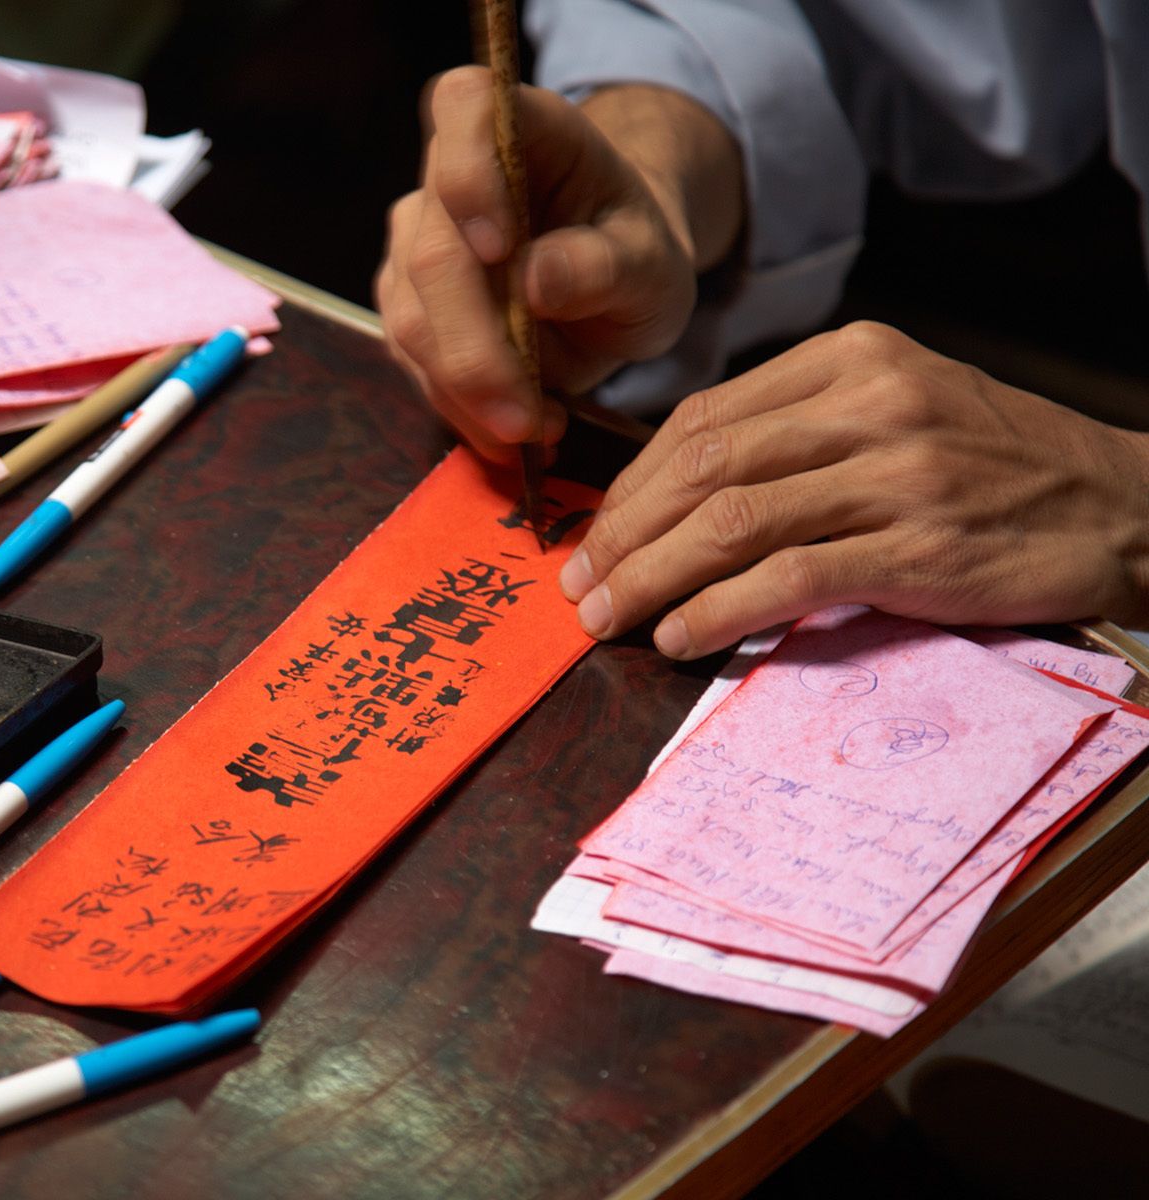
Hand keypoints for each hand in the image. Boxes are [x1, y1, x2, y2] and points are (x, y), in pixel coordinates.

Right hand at [376, 72, 741, 459]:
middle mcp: (448, 176)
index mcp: (518, 126)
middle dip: (474, 348)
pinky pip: (414, 362)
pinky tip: (510, 428)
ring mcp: (417, 242)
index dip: (469, 175)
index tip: (499, 246)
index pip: (464, 110)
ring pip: (412, 322)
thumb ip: (603, 263)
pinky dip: (460, 406)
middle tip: (527, 418)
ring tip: (535, 430)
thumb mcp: (651, 259)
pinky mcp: (407, 304)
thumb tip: (535, 282)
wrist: (613, 281)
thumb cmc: (634, 250)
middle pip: (432, 254)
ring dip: (467, 392)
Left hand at [560, 321, 1148, 656]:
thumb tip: (680, 487)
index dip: (631, 484)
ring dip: (650, 578)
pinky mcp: (919, 546)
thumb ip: (799, 429)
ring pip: (729, 521)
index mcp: (851, 358)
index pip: (702, 418)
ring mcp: (896, 473)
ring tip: (606, 618)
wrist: (1129, 506)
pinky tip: (678, 636)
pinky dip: (718, 611)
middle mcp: (869, 403)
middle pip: (702, 467)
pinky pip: (788, 578)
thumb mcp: (900, 407)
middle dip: (623, 535)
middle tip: (578, 585)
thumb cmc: (998, 467)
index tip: (594, 534)